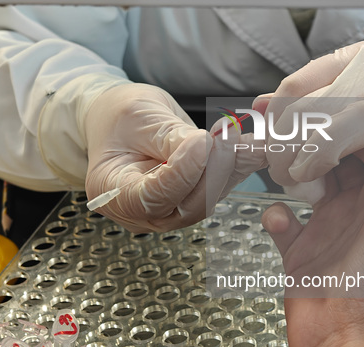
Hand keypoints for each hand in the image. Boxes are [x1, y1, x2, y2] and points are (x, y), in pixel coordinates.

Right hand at [84, 83, 264, 232]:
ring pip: (209, 199)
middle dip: (214, 170)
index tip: (201, 141)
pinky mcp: (193, 198)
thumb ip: (170, 138)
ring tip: (239, 134)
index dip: (182, 173)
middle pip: (188, 206)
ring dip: (230, 167)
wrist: (122, 119)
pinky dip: (236, 165)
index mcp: (115, 194)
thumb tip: (207, 147)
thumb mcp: (138, 117)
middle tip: (228, 135)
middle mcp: (143, 212)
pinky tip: (249, 144)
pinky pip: (218, 187)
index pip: (153, 198)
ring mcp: (170, 210)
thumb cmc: (119, 117)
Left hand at [259, 39, 363, 205]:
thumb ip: (302, 104)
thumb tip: (259, 106)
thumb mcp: (344, 97)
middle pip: (318, 104)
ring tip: (307, 178)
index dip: (274, 122)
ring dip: (324, 149)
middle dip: (288, 143)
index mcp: (353, 66)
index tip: (267, 145)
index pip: (296, 87)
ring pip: (363, 118)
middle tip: (282, 172)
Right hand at [262, 137, 363, 346]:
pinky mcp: (301, 251)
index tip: (323, 115)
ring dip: (290, 172)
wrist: (350, 334)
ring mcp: (328, 229)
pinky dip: (275, 215)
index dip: (344, 126)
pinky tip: (278, 218)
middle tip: (292, 132)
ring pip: (304, 184)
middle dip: (312, 145)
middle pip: (332, 160)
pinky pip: (282, 222)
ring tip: (281, 167)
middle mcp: (359, 209)